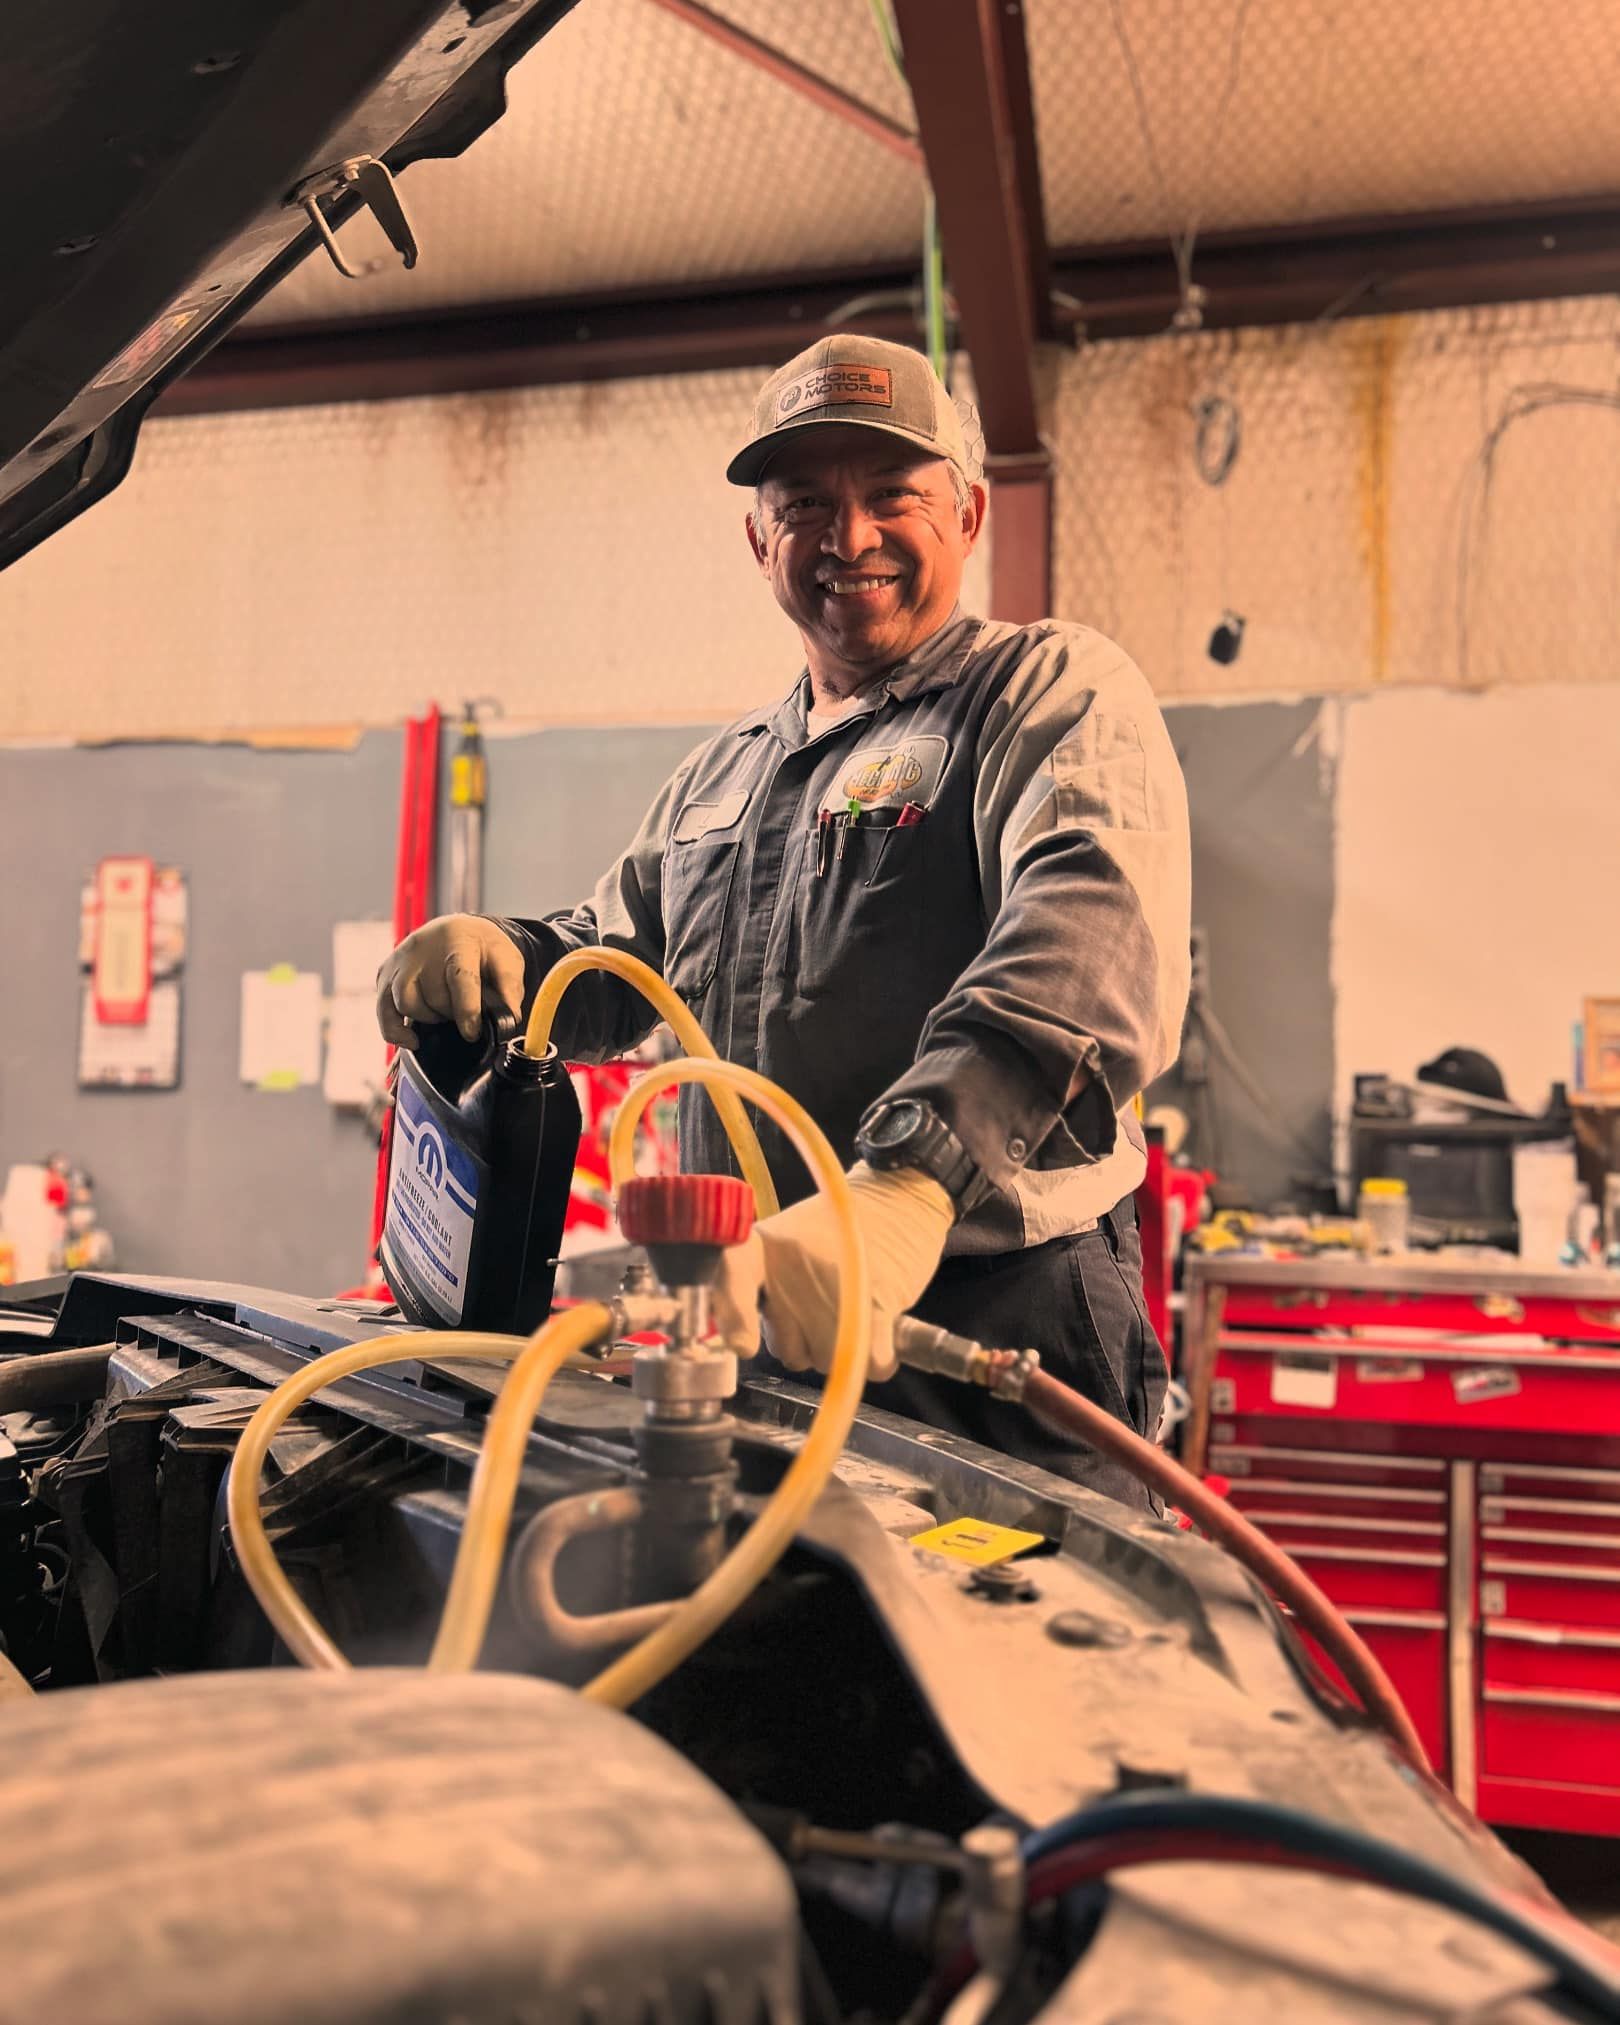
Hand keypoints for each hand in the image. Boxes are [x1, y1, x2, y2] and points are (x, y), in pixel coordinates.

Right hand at [375, 914, 525, 1049]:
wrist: (457, 930)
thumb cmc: (483, 949)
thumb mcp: (507, 961)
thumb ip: (509, 990)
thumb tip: (508, 1020)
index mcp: (458, 941)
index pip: (459, 978)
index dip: (466, 1010)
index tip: (471, 1033)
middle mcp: (422, 948)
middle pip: (434, 997)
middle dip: (452, 1013)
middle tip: (466, 1010)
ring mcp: (400, 961)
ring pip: (407, 1005)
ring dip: (429, 1017)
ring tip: (445, 1011)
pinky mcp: (385, 975)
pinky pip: (383, 1011)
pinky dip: (395, 1031)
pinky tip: (412, 1040)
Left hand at [710, 1163, 953, 1382]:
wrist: (897, 1198)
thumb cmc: (838, 1230)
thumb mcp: (786, 1244)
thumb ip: (763, 1287)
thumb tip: (744, 1345)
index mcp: (766, 1246)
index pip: (733, 1278)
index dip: (733, 1314)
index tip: (744, 1346)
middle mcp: (795, 1269)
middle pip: (786, 1349)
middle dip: (803, 1341)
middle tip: (822, 1305)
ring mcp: (836, 1290)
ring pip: (826, 1361)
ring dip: (839, 1348)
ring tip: (851, 1305)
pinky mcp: (879, 1308)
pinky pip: (869, 1363)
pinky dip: (876, 1358)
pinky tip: (879, 1329)